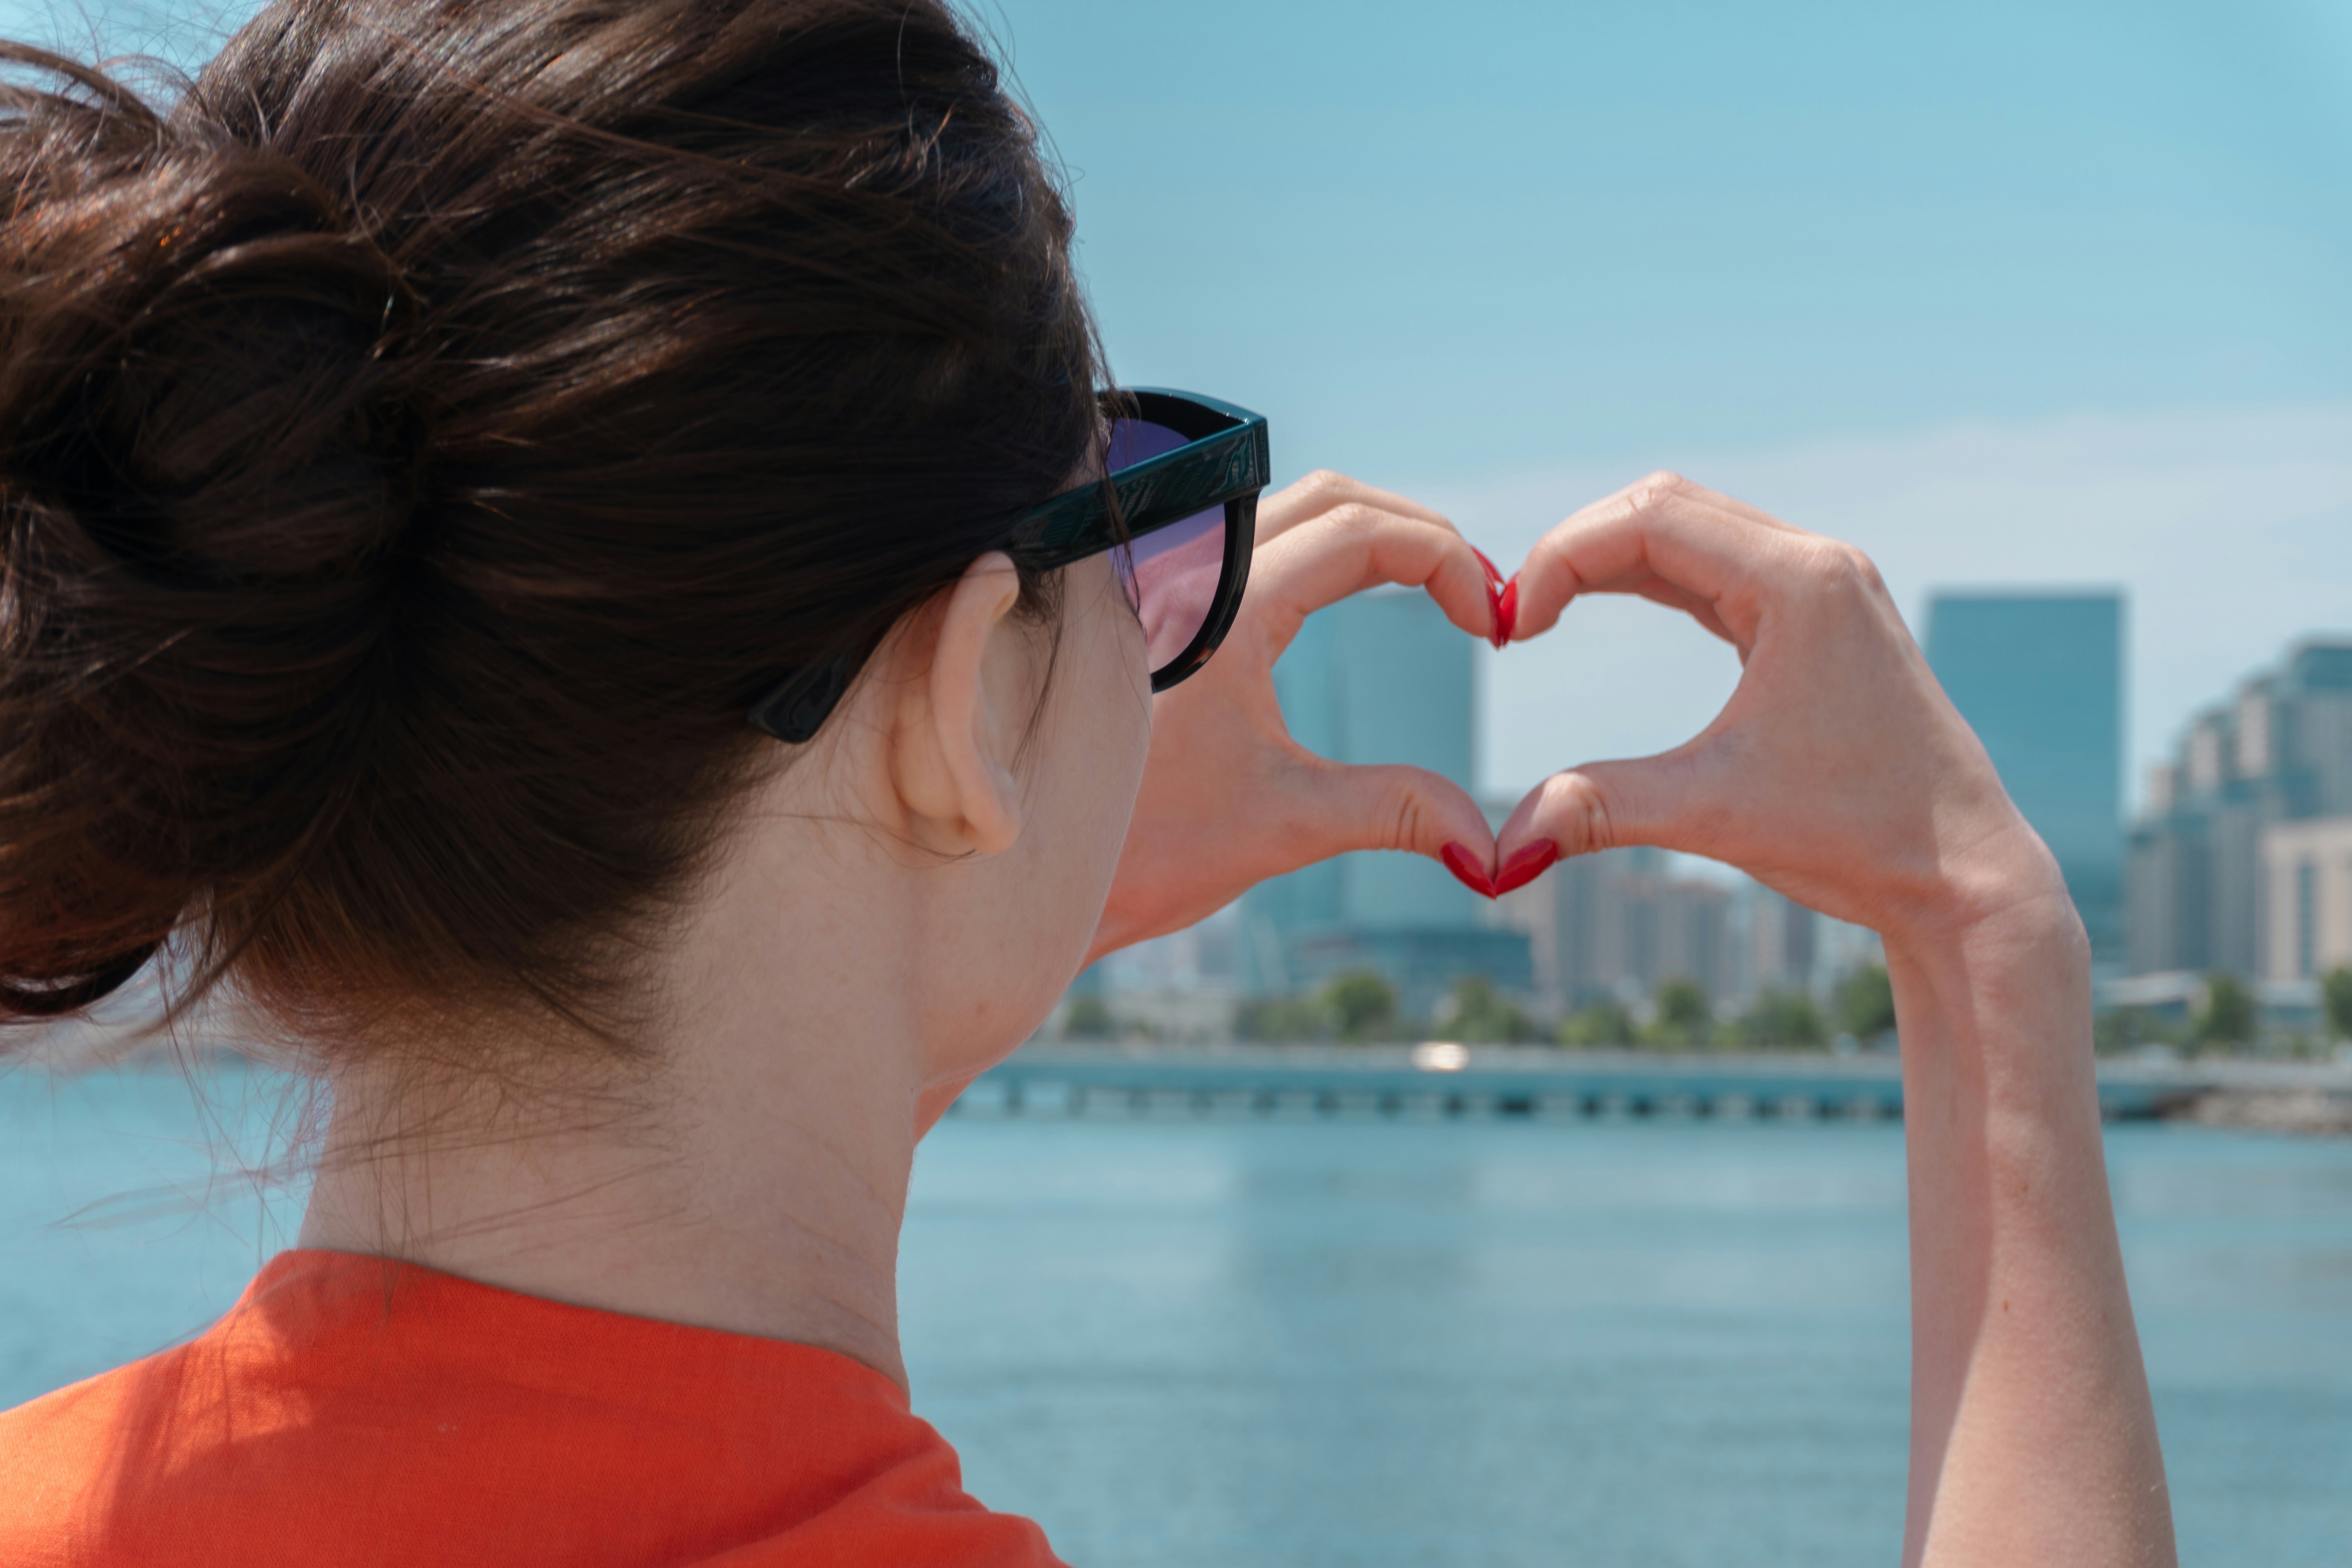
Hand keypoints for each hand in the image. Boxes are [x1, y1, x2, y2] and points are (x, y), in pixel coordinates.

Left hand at [1088, 472, 1503, 960]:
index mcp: (1225, 613)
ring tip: (1434, 591)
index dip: (1445, 560)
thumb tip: (1492, 850)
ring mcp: (1173, 589)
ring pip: (1292, 511)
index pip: (1361, 530)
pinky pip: (1256, 545)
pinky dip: (1323, 551)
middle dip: (1420, 536)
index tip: (1492, 622)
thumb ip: (1396, 812)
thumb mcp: (1285, 827)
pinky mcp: (1165, 616)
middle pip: (1335, 498)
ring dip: (1372, 535)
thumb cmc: (1145, 852)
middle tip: (1478, 600)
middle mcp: (1192, 579)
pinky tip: (1357, 597)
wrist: (1037, 874)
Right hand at [1494, 473, 2070, 950]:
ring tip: (1544, 613)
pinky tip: (1603, 610)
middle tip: (1517, 617)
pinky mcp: (1818, 619)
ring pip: (1690, 528)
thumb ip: (1602, 809)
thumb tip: (1502, 850)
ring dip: (1610, 559)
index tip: (1512, 625)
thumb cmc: (1861, 837)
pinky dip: (1651, 578)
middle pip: (1664, 504)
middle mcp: (1818, 565)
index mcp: (1802, 583)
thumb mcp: (1716, 816)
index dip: (1561, 557)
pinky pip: (1716, 569)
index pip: (1649, 519)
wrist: (1965, 877)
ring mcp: (1823, 588)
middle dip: (1576, 548)